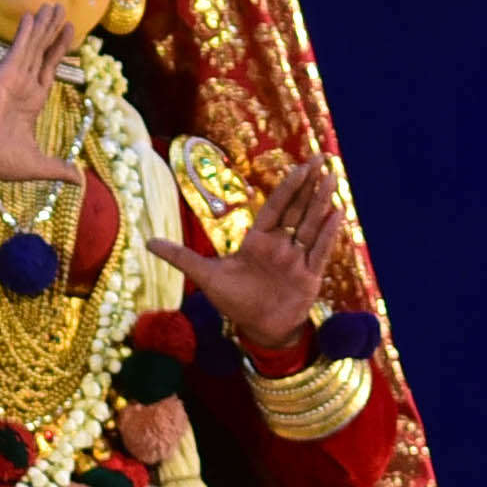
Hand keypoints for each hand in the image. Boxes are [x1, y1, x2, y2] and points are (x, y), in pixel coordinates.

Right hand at [0, 5, 83, 188]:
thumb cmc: (0, 162)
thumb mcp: (39, 166)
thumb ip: (59, 169)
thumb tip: (79, 179)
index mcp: (31, 103)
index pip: (48, 70)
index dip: (58, 51)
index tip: (67, 33)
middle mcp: (22, 87)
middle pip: (41, 52)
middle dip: (51, 32)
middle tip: (62, 10)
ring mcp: (13, 79)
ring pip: (32, 47)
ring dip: (42, 26)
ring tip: (53, 6)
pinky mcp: (3, 76)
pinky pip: (18, 50)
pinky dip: (25, 33)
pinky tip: (32, 16)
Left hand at [145, 154, 346, 347]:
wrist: (257, 329)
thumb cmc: (234, 301)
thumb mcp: (205, 276)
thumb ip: (180, 257)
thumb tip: (147, 242)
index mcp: (257, 241)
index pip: (275, 207)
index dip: (288, 186)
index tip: (300, 165)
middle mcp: (280, 245)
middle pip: (297, 208)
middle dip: (310, 184)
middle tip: (322, 157)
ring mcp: (296, 259)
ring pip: (311, 225)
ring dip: (322, 202)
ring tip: (333, 178)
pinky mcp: (309, 275)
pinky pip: (321, 251)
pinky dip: (328, 234)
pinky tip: (338, 213)